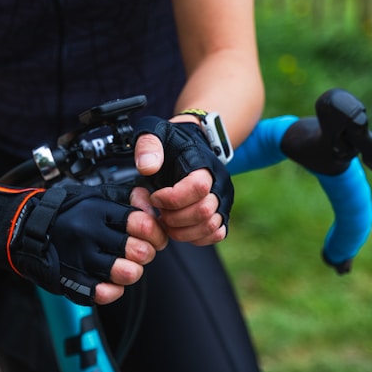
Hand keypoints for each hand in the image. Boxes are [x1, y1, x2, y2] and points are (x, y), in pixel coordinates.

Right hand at [0, 180, 164, 305]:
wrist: (23, 228)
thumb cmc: (66, 212)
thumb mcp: (96, 195)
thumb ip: (127, 200)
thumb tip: (153, 211)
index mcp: (97, 210)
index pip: (141, 223)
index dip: (155, 233)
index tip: (153, 237)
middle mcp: (88, 233)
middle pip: (138, 250)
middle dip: (146, 254)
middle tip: (139, 254)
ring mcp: (78, 257)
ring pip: (125, 273)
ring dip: (132, 273)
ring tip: (126, 268)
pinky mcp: (69, 279)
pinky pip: (101, 293)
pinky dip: (112, 291)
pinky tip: (110, 283)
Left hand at [132, 117, 233, 244]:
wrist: (191, 144)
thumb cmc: (170, 142)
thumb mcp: (154, 133)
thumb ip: (148, 145)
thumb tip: (148, 167)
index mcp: (204, 164)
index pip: (197, 187)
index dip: (171, 198)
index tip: (155, 197)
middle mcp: (219, 183)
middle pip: (204, 211)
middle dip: (175, 218)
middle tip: (159, 212)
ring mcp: (223, 200)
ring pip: (211, 226)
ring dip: (183, 230)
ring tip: (166, 221)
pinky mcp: (222, 213)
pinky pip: (217, 234)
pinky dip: (196, 237)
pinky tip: (179, 228)